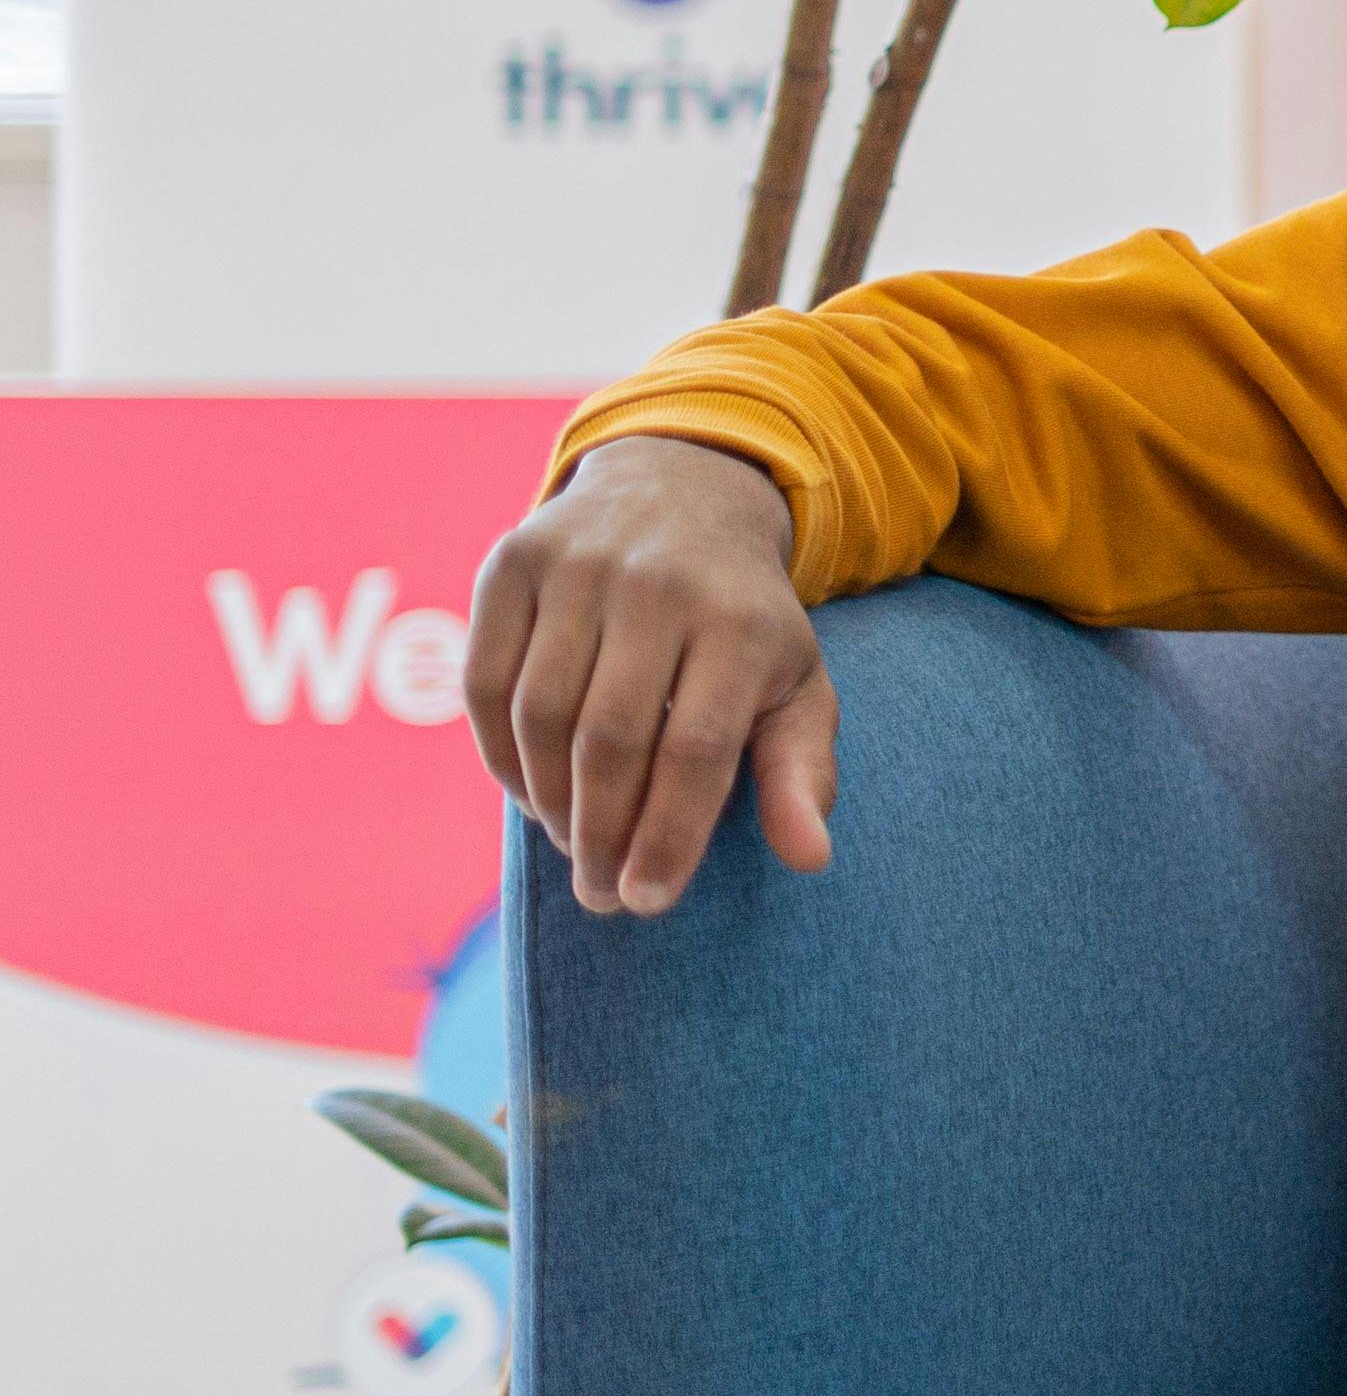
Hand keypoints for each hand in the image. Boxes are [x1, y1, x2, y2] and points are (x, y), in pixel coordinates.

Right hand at [466, 438, 835, 917]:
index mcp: (743, 622)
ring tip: (570, 843)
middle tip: (600, 893)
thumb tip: (811, 858)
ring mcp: (579, 566)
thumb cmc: (743, 620)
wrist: (680, 494)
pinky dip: (498, 753)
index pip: (696, 749)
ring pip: (540, 714)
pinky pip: (484, 681)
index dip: (668, 835)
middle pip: (611, 738)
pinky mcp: (512, 563)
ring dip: (548, 800)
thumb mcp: (795, 683)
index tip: (647, 901)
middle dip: (600, 833)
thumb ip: (799, 771)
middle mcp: (660, 586)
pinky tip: (529, 792)